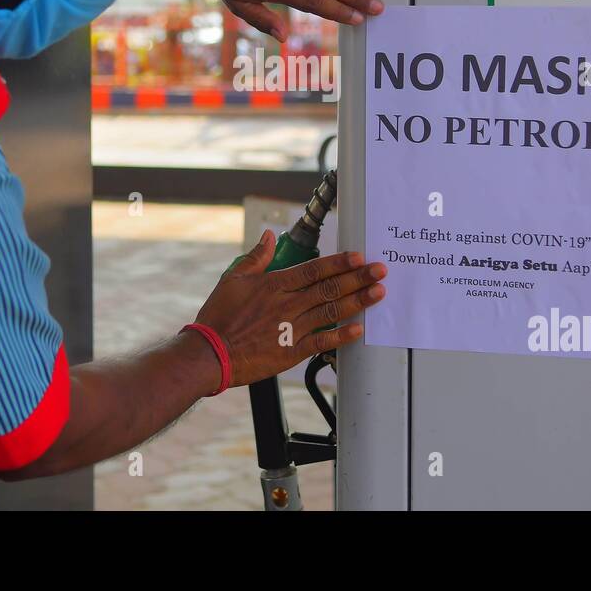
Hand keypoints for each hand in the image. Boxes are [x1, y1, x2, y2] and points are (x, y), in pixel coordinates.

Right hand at [193, 230, 386, 387]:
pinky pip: (322, 341)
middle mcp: (287, 305)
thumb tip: (269, 236)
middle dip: (358, 278)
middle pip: (330, 288)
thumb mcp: (233, 279)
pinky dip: (342, 335)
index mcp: (274, 285)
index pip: (314, 270)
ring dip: (357, 301)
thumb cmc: (219, 318)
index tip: (358, 257)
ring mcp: (291, 329)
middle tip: (380, 271)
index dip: (339, 262)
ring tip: (377, 293)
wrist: (210, 355)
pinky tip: (358, 329)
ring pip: (331, 311)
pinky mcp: (292, 352)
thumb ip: (256, 257)